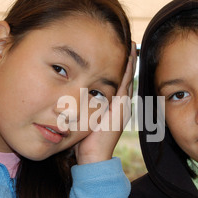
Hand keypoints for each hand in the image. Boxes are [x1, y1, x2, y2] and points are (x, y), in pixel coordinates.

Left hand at [74, 42, 136, 164]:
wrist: (94, 157)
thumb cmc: (85, 142)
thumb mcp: (85, 120)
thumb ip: (83, 108)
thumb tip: (69, 99)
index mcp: (113, 106)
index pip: (118, 81)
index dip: (119, 66)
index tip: (118, 51)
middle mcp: (120, 104)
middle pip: (125, 76)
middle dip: (126, 59)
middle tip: (128, 40)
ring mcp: (122, 105)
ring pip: (127, 77)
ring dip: (128, 60)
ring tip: (129, 43)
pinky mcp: (120, 106)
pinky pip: (124, 82)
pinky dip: (127, 68)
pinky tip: (128, 56)